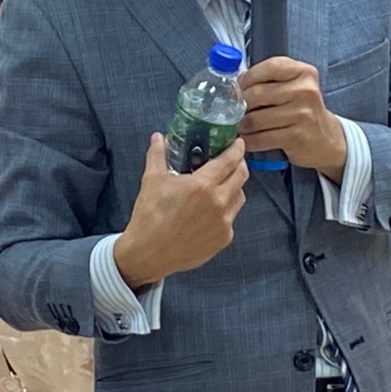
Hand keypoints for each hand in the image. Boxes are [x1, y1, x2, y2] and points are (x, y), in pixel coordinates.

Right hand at [114, 135, 248, 289]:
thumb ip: (158, 155)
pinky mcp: (224, 239)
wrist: (148, 254)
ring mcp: (224, 223)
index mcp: (203, 185)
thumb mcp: (152, 180)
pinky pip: (231, 218)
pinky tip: (210, 211)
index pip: (230, 160)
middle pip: (242, 176)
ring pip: (239, 197)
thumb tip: (158, 137)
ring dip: (233, 187)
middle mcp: (219, 203)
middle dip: (239, 164)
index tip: (237, 143)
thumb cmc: (149, 216)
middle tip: (230, 161)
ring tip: (219, 186)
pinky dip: (225, 210)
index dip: (236, 148)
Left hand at [238, 58, 346, 177]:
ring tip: (241, 126)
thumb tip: (237, 81)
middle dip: (240, 105)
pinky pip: (260, 138)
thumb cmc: (302, 110)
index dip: (248, 77)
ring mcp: (302, 114)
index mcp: (304, 73)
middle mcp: (305, 91)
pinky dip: (249, 141)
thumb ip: (270, 79)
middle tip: (235, 111)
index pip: (270, 67)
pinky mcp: (296, 136)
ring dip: (242, 125)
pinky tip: (248, 140)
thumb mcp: (294, 86)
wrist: (326, 138)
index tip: (239, 87)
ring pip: (255, 119)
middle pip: (256, 94)